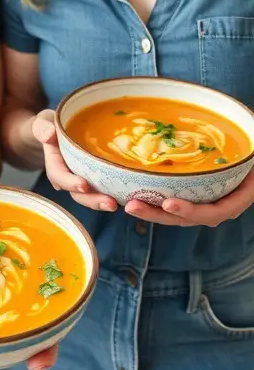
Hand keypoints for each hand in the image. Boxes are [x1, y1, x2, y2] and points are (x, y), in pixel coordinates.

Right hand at [32, 110, 117, 212]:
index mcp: (54, 164)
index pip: (59, 175)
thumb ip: (42, 127)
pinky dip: (111, 194)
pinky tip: (126, 198)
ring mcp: (80, 178)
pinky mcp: (93, 178)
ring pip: (89, 196)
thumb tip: (49, 134)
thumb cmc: (49, 126)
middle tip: (110, 203)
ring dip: (102, 202)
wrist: (54, 132)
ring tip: (117, 204)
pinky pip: (100, 189)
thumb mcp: (43, 122)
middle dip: (92, 200)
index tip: (84, 185)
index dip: (70, 182)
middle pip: (76, 193)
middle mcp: (67, 176)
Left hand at [125, 164, 253, 226]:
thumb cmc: (251, 159)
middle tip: (132, 206)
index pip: (212, 213)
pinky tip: (136, 194)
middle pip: (185, 218)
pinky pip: (174, 203)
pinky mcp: (194, 198)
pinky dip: (155, 201)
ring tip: (128, 203)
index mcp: (235, 201)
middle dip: (157, 215)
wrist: (251, 163)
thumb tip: (246, 150)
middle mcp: (219, 208)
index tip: (168, 204)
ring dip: (151, 210)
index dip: (189, 211)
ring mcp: (205, 205)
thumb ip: (244, 161)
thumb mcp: (251, 160)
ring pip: (176, 214)